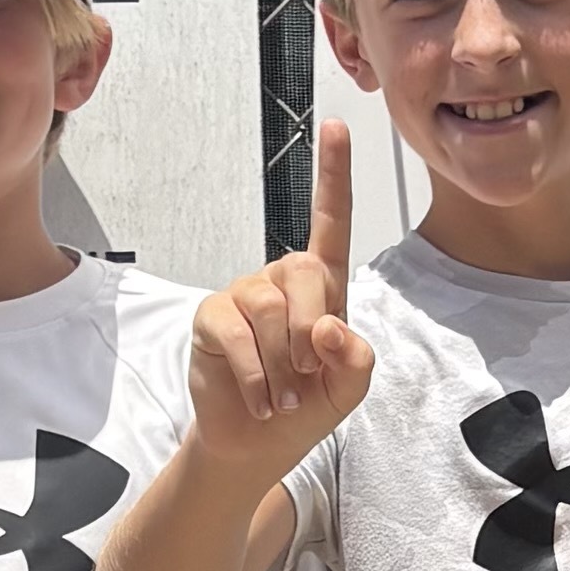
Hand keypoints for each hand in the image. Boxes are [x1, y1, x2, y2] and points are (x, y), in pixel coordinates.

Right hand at [184, 120, 376, 480]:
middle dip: (310, 333)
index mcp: (323, 288)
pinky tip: (260, 399)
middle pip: (305, 273)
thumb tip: (329, 327)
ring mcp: (244, 295)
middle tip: (306, 375)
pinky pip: (238, 332)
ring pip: (270, 309)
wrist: (256, 445)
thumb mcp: (348, 388)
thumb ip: (356, 357)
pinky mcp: (213, 317)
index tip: (335, 125)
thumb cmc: (305, 408)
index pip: (332, 221)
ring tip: (282, 396)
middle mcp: (281, 280)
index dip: (333, 174)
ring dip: (282, 366)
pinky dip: (255, 375)